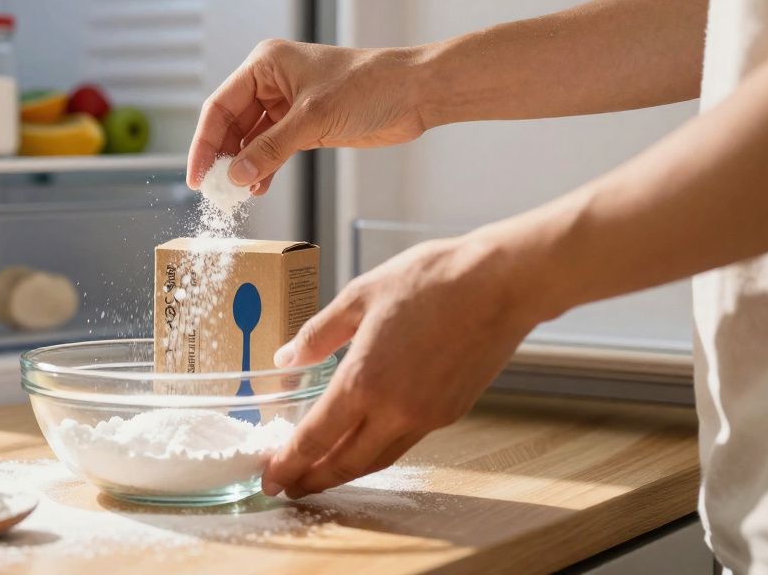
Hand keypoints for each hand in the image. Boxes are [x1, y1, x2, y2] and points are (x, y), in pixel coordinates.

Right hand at [188, 39, 428, 194]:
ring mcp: (288, 104)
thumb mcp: (313, 118)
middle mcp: (271, 82)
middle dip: (223, 157)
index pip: (220, 106)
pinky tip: (259, 187)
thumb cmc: (369, 87)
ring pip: (251, 140)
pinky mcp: (305, 125)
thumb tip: (237, 175)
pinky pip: (273, 149)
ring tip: (238, 194)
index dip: (205, 143)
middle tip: (216, 192)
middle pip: (232, 124)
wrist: (415, 93)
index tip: (198, 176)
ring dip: (245, 166)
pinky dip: (264, 168)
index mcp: (265, 65)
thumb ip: (272, 148)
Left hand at [262, 230, 548, 498]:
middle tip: (287, 488)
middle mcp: (394, 410)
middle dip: (311, 480)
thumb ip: (318, 334)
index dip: (288, 462)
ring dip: (344, 473)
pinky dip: (376, 452)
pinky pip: (403, 443)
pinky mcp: (450, 413)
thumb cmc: (429, 280)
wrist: (500, 284)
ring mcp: (426, 417)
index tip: (268, 477)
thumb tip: (285, 359)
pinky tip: (363, 443)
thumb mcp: (359, 296)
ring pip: (376, 459)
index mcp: (363, 381)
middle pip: (344, 462)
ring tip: (320, 475)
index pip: (315, 437)